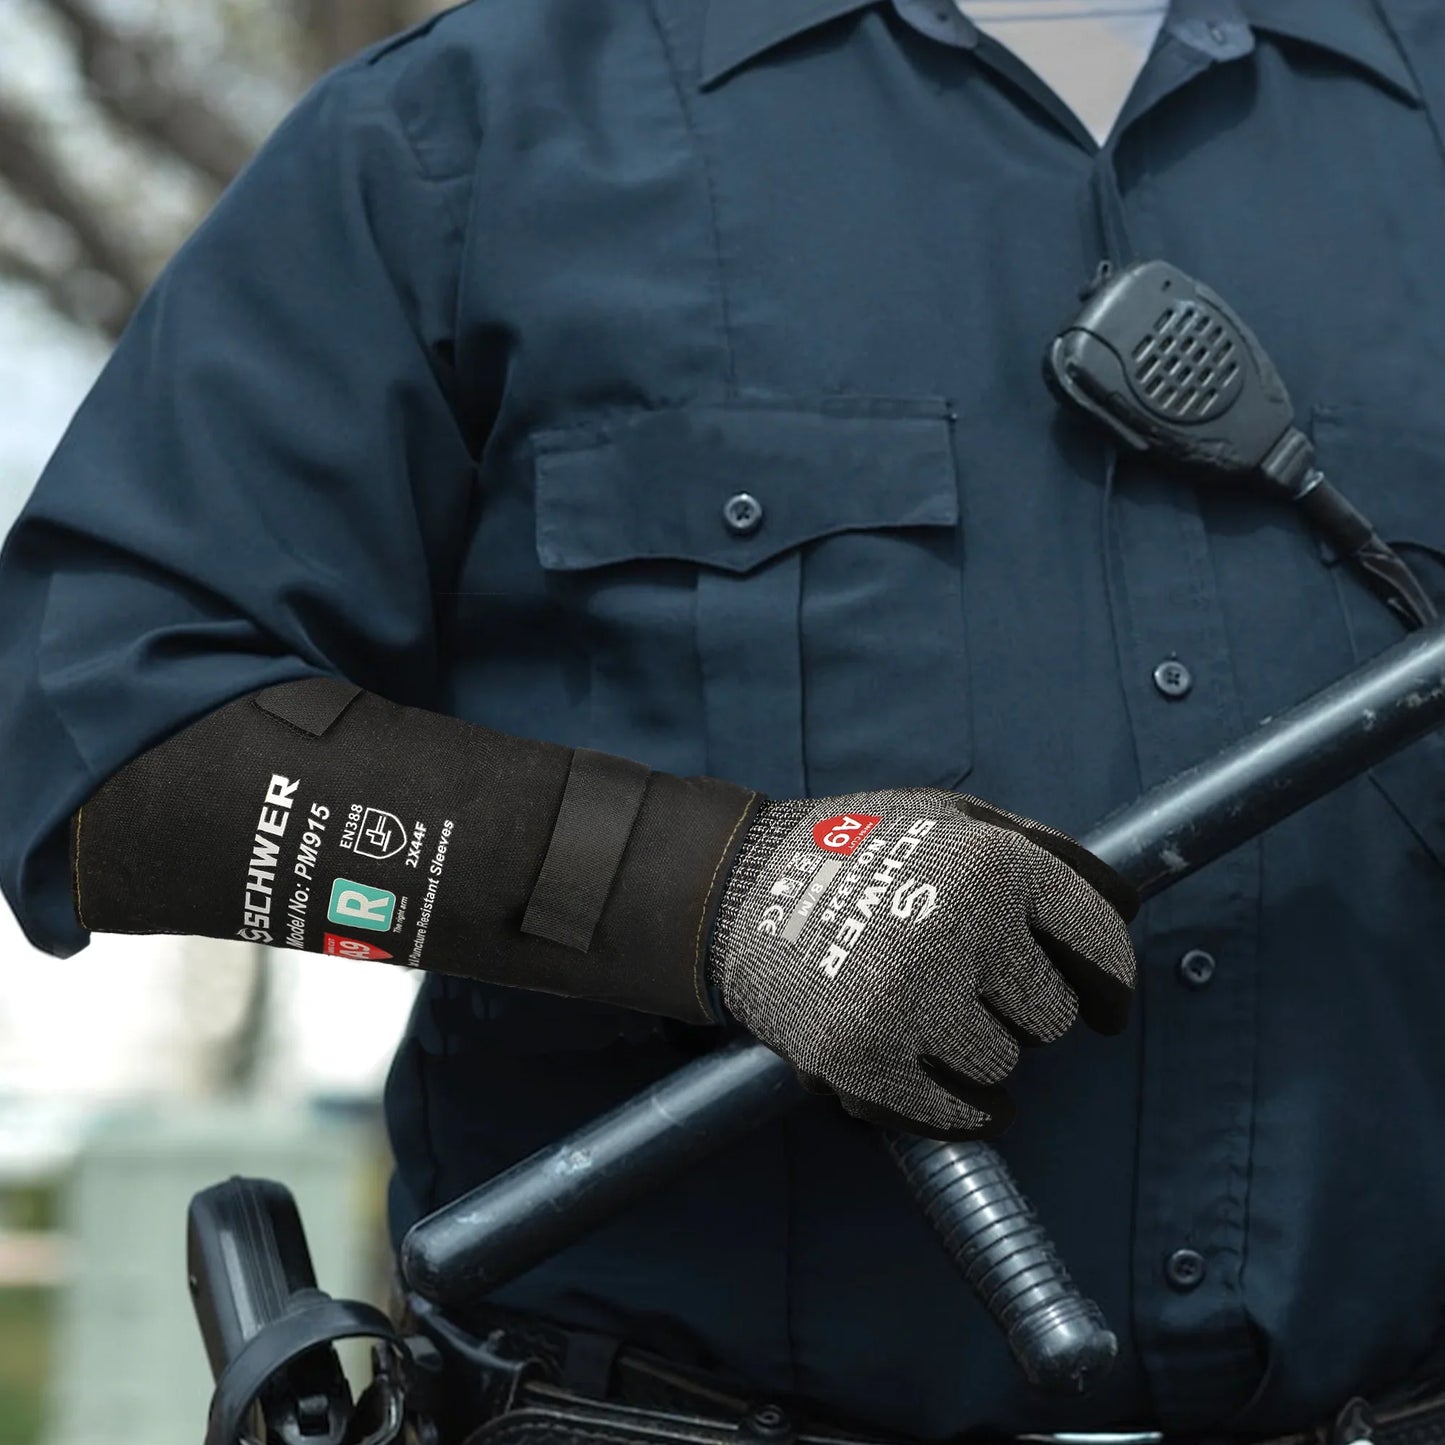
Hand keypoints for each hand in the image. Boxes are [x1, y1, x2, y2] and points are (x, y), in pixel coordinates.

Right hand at [707, 788, 1138, 1138]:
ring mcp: (911, 998)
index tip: (1107, 1009)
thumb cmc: (859, 846)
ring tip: (931, 1015)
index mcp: (994, 864)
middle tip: (975, 991)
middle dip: (1026, 1011)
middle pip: (1054, 1018)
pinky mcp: (865, 1059)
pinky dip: (961, 1111)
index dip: (1111, 984)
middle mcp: (961, 928)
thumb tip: (1128, 905)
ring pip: (1004, 1068)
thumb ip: (1043, 850)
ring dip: (980, 1053)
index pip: (1099, 944)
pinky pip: (954, 1113)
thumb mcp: (952, 816)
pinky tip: (947, 1086)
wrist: (736, 888)